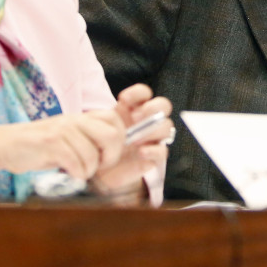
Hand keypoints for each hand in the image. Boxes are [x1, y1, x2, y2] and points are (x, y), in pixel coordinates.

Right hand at [0, 110, 126, 179]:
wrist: (4, 144)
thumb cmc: (39, 146)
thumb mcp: (67, 136)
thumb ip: (87, 138)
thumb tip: (114, 151)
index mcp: (81, 117)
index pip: (114, 119)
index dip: (118, 139)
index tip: (107, 154)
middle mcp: (74, 120)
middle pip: (112, 136)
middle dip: (110, 157)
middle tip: (98, 166)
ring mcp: (62, 131)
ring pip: (93, 155)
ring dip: (89, 170)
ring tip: (78, 171)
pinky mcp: (50, 144)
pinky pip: (76, 163)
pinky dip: (76, 173)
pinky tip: (68, 172)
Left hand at [89, 84, 173, 198]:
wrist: (101, 174)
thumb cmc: (101, 147)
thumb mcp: (100, 129)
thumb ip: (106, 119)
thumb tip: (109, 113)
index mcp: (134, 110)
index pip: (144, 94)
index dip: (138, 93)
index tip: (123, 99)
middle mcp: (147, 121)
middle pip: (163, 106)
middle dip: (152, 108)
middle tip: (136, 117)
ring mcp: (153, 138)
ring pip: (166, 127)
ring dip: (152, 131)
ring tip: (136, 139)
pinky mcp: (155, 156)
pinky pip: (163, 150)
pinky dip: (153, 150)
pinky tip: (141, 152)